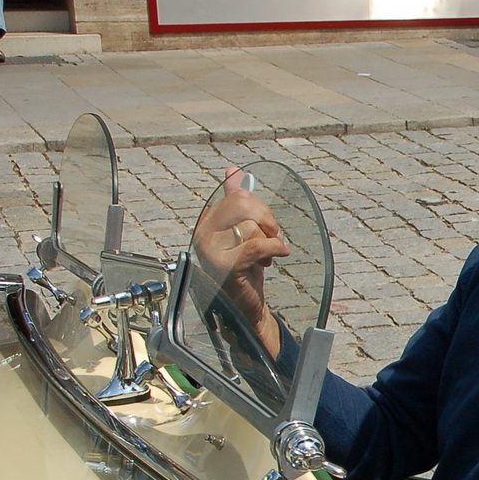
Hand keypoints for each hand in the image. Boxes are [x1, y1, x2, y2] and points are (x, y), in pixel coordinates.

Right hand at [190, 166, 288, 354]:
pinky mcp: (224, 267)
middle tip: (273, 237)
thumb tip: (233, 172)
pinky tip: (275, 258)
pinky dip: (273, 249)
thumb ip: (237, 202)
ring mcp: (210, 250)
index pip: (238, 196)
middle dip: (267, 220)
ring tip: (265, 259)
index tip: (267, 228)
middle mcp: (202, 233)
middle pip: (243, 204)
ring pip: (251, 226)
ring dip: (269, 242)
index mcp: (207, 221)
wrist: (246, 307)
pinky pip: (256, 245)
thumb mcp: (244, 232)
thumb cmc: (245, 270)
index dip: (260, 210)